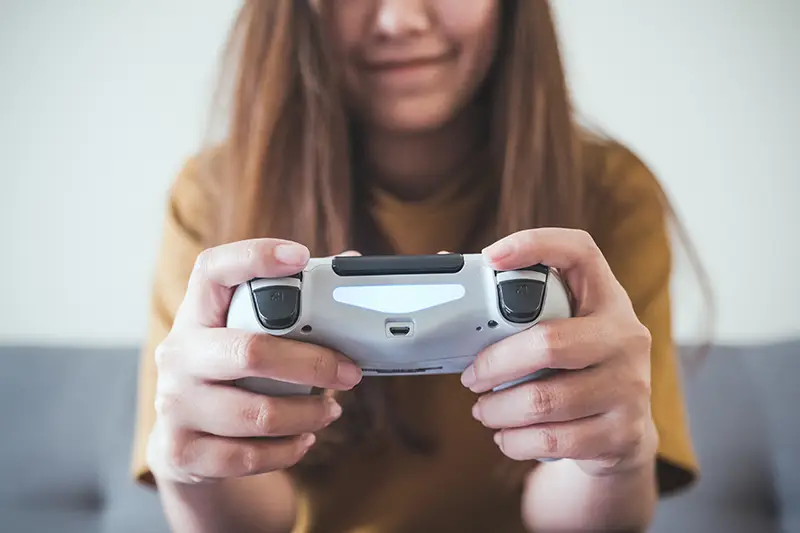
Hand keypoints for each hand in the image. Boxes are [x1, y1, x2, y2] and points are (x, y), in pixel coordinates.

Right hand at [147, 239, 362, 483]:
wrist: (183, 445)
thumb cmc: (231, 376)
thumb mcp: (247, 335)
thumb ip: (293, 303)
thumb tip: (351, 262)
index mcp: (198, 313)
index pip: (214, 269)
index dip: (254, 256)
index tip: (299, 255)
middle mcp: (179, 354)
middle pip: (250, 351)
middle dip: (312, 363)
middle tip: (349, 371)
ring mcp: (175, 405)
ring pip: (257, 412)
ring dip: (308, 414)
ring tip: (331, 410)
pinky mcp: (183, 451)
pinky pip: (248, 456)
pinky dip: (287, 450)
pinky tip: (304, 439)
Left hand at [462, 228, 657, 476]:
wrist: (623, 431)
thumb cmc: (575, 367)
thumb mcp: (561, 328)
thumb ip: (515, 303)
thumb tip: (445, 263)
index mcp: (606, 298)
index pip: (579, 251)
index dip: (535, 244)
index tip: (490, 257)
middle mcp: (626, 336)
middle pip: (549, 342)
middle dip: (495, 363)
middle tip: (471, 376)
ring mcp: (630, 386)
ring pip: (545, 399)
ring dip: (500, 408)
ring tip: (484, 409)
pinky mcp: (623, 431)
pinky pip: (554, 440)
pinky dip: (517, 440)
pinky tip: (506, 434)